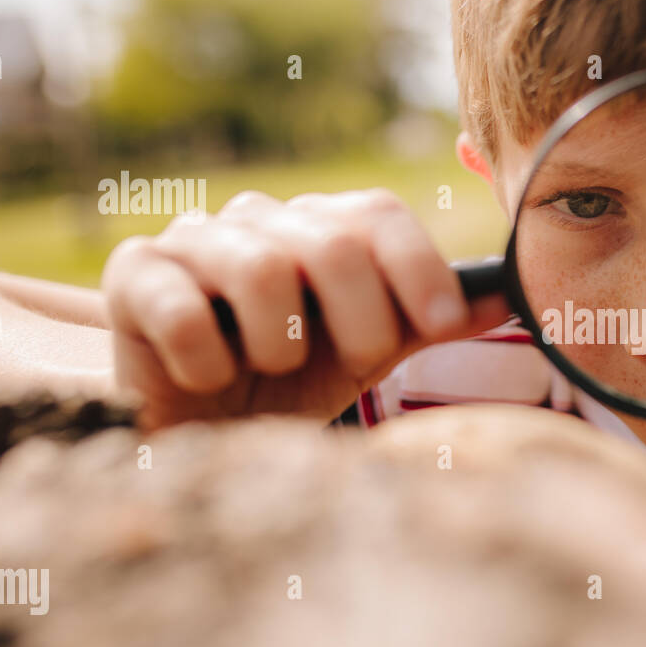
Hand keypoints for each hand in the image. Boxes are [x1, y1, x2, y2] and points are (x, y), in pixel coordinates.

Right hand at [101, 188, 510, 428]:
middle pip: (333, 241)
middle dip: (359, 319)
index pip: (378, 214)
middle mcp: (259, 219)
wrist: (198, 432)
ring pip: (261, 267)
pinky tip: (210, 378)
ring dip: (281, 343)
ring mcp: (192, 240)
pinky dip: (209, 361)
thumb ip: (429, 316)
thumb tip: (514, 292)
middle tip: (351, 362)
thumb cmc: (289, 383)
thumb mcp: (368, 351)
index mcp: (320, 228)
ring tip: (267, 368)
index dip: (418, 266)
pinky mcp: (132, 276)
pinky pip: (183, 309)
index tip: (446, 321)